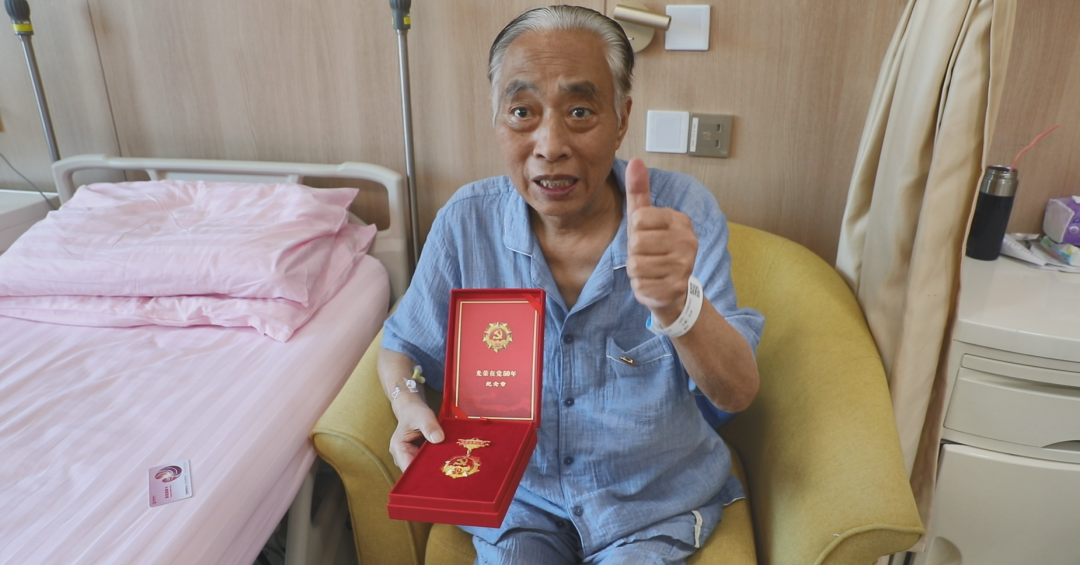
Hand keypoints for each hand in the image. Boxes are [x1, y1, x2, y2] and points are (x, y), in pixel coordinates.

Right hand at [389, 398, 443, 471]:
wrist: (413, 411)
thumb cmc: (415, 413)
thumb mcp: (423, 416)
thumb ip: (430, 426)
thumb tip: (438, 438)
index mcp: (398, 448)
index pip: (408, 468)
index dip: (421, 473)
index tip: (435, 472)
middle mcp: (401, 457)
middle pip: (416, 471)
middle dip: (430, 471)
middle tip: (446, 469)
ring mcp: (409, 458)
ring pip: (422, 469)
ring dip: (433, 467)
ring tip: (447, 465)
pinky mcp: (418, 457)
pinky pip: (426, 464)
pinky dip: (435, 462)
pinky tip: (445, 460)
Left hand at [625, 158, 698, 324]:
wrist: (674, 289)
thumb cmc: (655, 248)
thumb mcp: (644, 218)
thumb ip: (639, 190)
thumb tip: (635, 161)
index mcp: (679, 220)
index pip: (638, 218)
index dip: (635, 231)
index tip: (647, 236)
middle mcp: (687, 241)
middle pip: (636, 243)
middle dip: (634, 252)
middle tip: (647, 255)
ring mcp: (684, 266)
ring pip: (636, 266)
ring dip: (636, 271)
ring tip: (650, 269)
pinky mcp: (675, 288)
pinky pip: (640, 285)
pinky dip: (640, 286)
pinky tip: (653, 283)